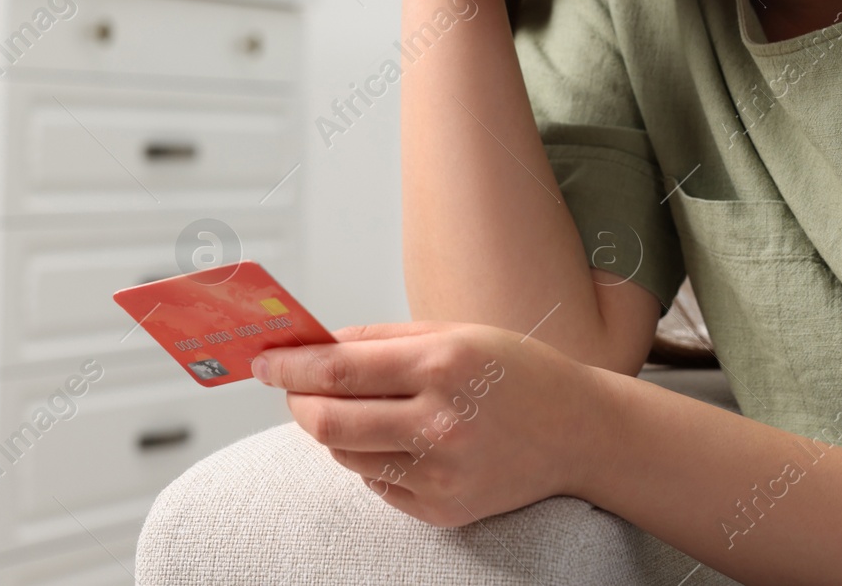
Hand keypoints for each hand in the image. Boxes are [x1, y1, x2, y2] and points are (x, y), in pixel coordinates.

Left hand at [252, 321, 606, 526]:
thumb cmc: (515, 372)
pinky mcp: (442, 509)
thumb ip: (379, 339)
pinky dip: (371, 459)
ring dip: (335, 430)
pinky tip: (403, 439)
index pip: (337, 371)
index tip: (263, 362)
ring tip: (364, 409)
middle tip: (294, 387)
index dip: (288, 367)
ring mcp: (440, 473)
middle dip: (298, 401)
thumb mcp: (452, 332)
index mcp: (441, 365)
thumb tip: (314, 346)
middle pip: (328, 421)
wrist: (578, 432)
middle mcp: (439, 422)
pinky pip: (376, 483)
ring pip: (346, 455)